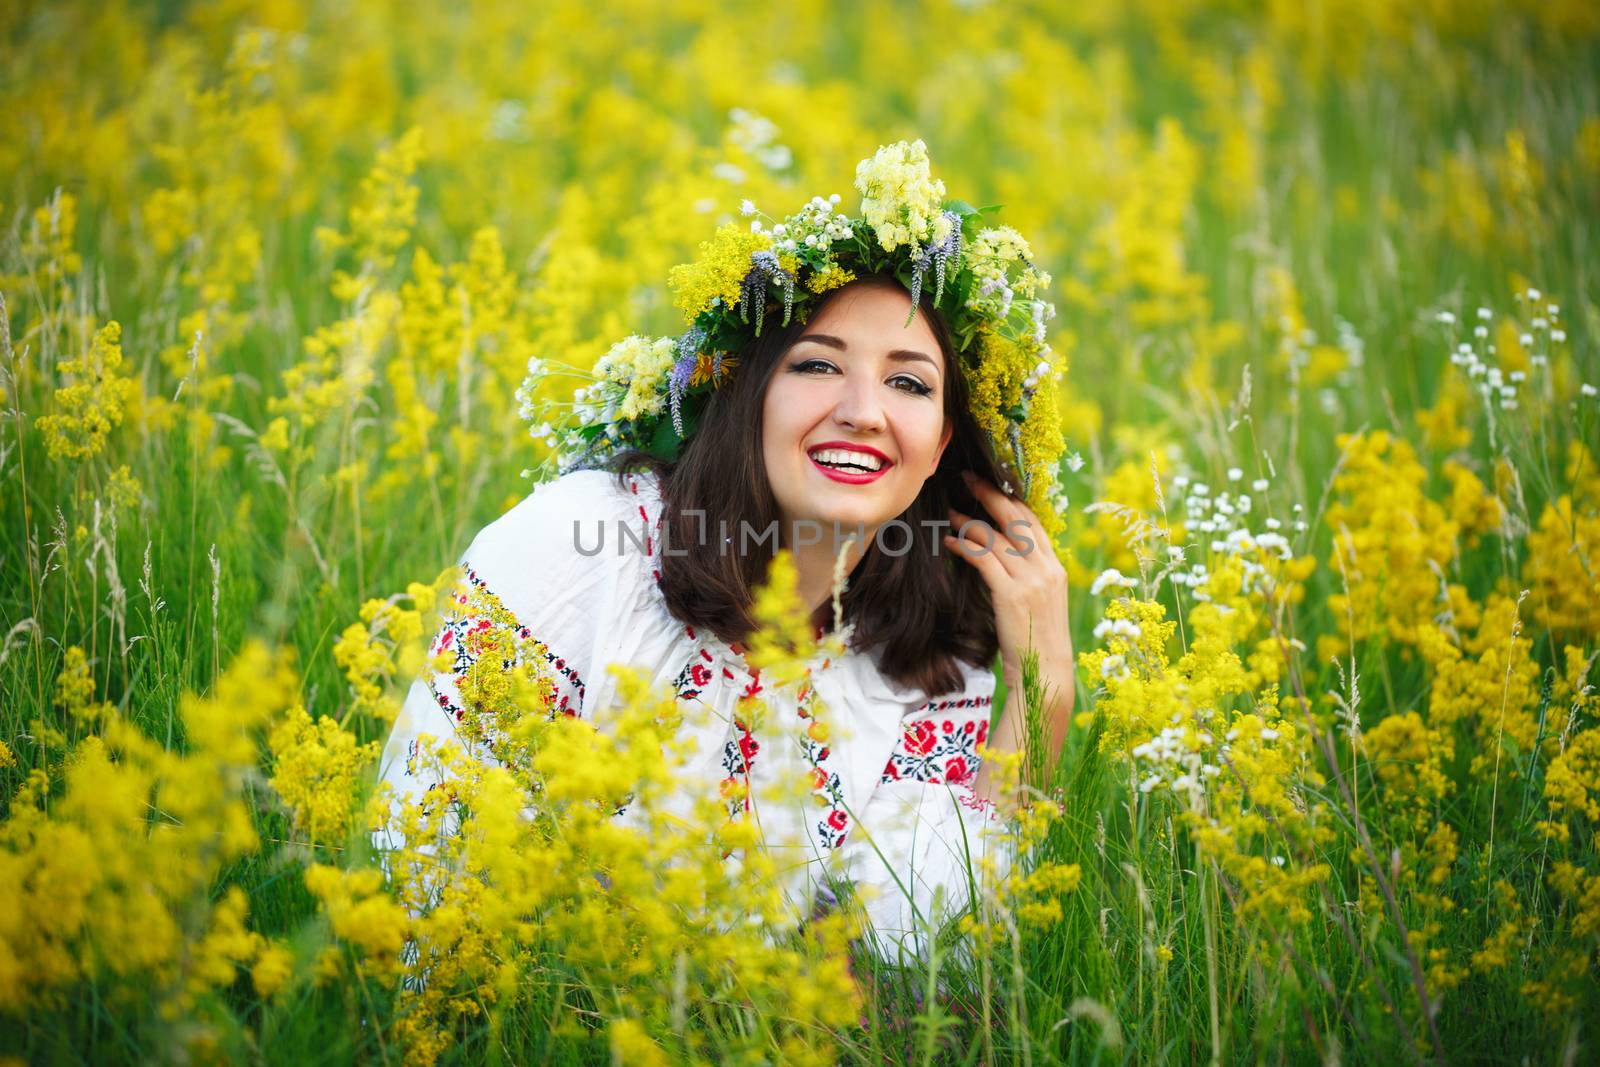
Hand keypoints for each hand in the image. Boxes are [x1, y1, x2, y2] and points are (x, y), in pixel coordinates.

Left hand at [944, 470, 1073, 696]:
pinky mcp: (1012, 593)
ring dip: (968, 521)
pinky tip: (949, 542)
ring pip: (996, 537)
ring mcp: (1031, 580)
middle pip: (1016, 518)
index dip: (1011, 500)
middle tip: (967, 479)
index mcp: (1056, 568)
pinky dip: (963, 546)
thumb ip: (1027, 578)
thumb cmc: (1036, 642)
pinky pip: (983, 559)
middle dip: (990, 495)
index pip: (1034, 522)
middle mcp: (1047, 568)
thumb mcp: (1039, 603)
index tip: (991, 487)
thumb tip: (1002, 558)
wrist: (1045, 674)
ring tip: (949, 513)